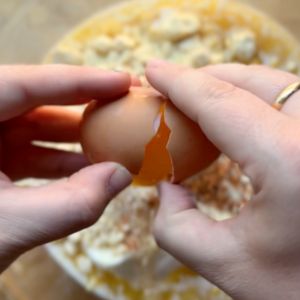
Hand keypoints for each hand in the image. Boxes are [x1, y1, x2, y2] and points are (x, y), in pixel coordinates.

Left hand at [0, 65, 131, 271]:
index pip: (25, 84)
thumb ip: (72, 204)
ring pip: (35, 127)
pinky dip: (61, 160)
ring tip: (116, 140)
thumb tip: (122, 176)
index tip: (124, 81)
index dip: (81, 80)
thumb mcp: (8, 228)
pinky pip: (30, 150)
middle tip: (126, 104)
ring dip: (77, 137)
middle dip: (84, 105)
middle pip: (35, 101)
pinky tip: (91, 169)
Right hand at [146, 60, 299, 299]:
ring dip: (232, 85)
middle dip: (205, 79)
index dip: (180, 82)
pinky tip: (237, 116)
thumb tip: (166, 188)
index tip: (153, 70)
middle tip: (172, 89)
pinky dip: (258, 98)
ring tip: (199, 100)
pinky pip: (292, 100)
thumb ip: (176, 228)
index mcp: (293, 162)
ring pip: (277, 84)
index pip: (221, 103)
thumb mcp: (229, 266)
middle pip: (253, 80)